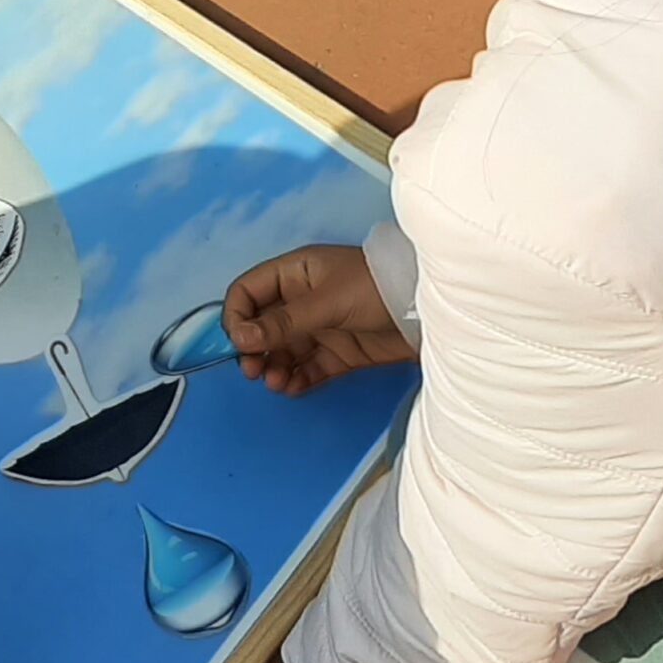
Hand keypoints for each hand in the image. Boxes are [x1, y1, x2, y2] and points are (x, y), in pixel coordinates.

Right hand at [224, 244, 411, 396]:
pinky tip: (293, 388)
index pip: (248, 292)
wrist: (426, 312)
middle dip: (253, 349)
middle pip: (261, 327)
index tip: (239, 344)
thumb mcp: (325, 302)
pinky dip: (297, 380)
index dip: (237, 317)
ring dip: (274, 368)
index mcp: (294, 274)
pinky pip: (308, 369)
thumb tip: (240, 337)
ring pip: (283, 352)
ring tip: (277, 383)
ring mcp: (320, 328)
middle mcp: (302, 300)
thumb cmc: (374, 289)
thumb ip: (283, 322)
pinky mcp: (339, 354)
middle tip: (254, 370)